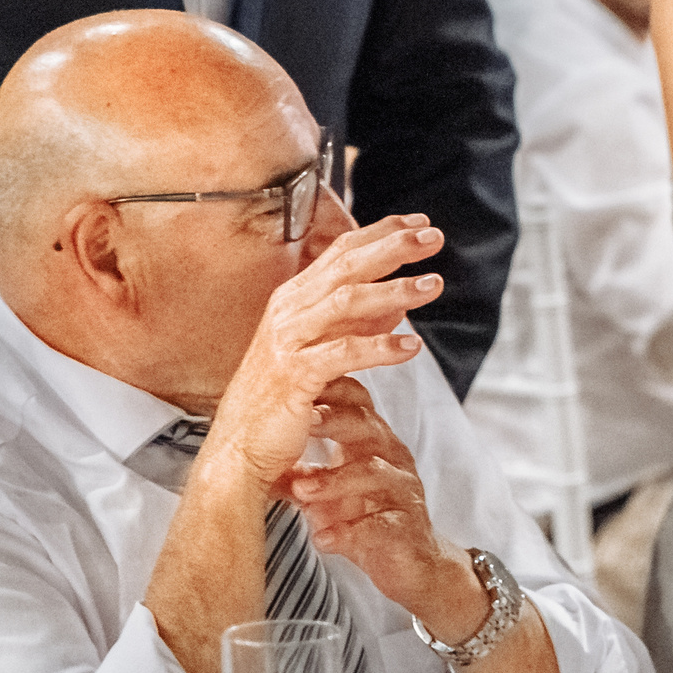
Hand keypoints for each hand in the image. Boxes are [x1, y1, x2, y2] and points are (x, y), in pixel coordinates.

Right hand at [202, 215, 444, 493]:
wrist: (239, 448)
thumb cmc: (279, 399)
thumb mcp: (319, 349)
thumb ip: (354, 323)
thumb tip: (397, 303)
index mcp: (293, 299)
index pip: (341, 251)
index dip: (381, 233)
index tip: (419, 223)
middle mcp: (288, 312)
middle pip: (346, 265)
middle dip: (393, 247)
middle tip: (433, 238)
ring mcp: (288, 341)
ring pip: (347, 301)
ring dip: (395, 290)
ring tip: (432, 285)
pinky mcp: (294, 376)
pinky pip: (343, 353)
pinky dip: (381, 347)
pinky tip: (411, 346)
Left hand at [282, 379, 485, 633]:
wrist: (411, 564)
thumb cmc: (367, 518)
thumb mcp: (332, 491)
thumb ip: (301, 473)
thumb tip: (254, 460)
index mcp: (373, 444)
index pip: (356, 406)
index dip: (328, 394)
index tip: (292, 390)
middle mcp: (392, 460)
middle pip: (368, 427)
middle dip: (333, 423)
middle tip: (300, 425)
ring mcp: (402, 491)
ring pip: (374, 472)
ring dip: (335, 480)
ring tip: (302, 491)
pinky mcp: (406, 527)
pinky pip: (379, 524)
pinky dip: (348, 531)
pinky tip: (322, 538)